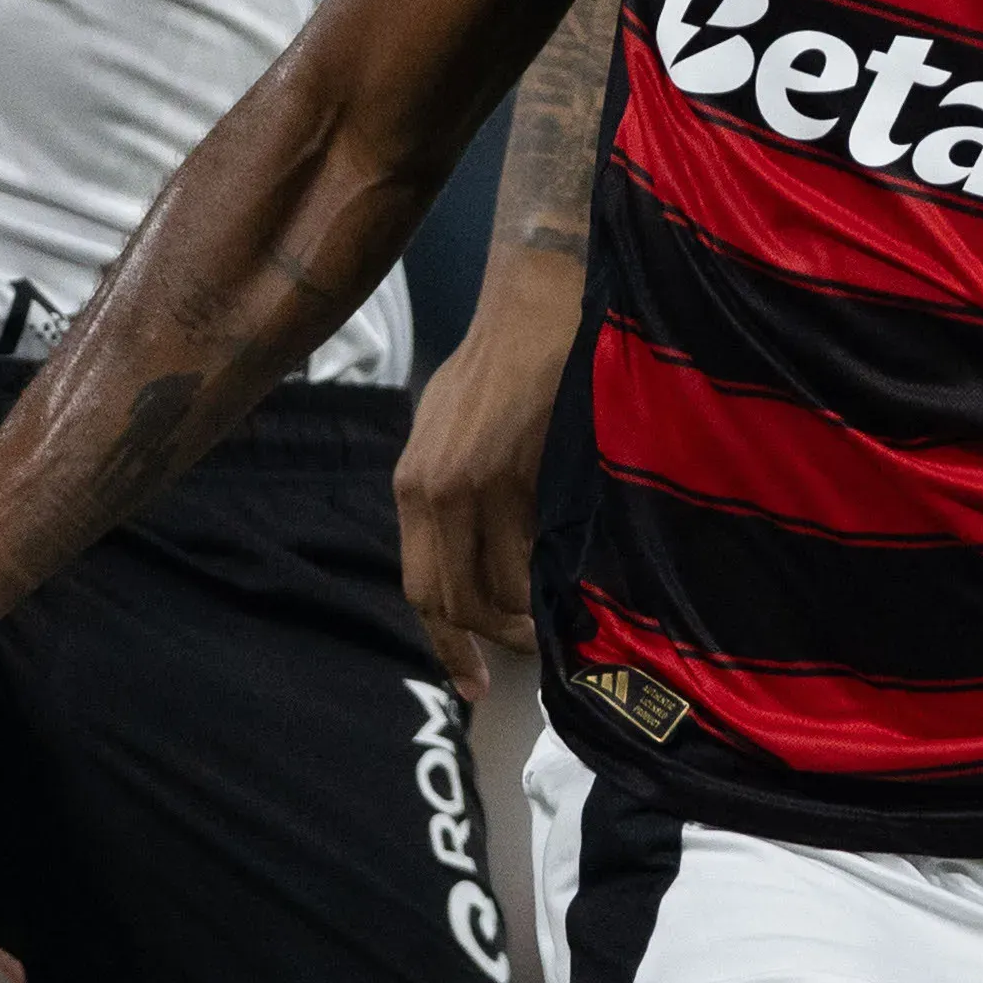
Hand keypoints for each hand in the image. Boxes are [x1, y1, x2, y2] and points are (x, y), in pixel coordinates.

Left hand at [396, 248, 578, 697]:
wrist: (535, 300)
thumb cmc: (502, 360)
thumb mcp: (453, 430)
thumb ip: (454, 491)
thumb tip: (478, 552)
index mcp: (412, 485)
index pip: (419, 587)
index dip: (445, 644)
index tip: (472, 681)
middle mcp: (428, 490)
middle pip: (448, 601)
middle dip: (487, 643)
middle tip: (527, 656)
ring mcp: (469, 484)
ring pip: (493, 588)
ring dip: (525, 618)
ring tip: (557, 623)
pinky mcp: (514, 472)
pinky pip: (528, 555)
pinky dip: (548, 582)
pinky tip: (571, 585)